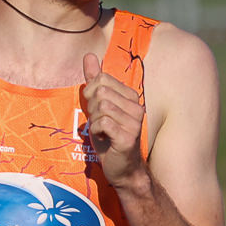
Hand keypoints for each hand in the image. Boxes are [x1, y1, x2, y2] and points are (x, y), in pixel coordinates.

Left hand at [81, 63, 148, 186]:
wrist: (123, 170)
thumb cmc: (110, 139)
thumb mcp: (99, 107)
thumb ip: (94, 81)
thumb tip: (89, 55)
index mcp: (131, 97)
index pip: (103, 79)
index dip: (92, 93)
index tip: (97, 110)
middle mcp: (136, 107)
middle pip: (101, 91)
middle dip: (92, 108)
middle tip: (99, 123)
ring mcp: (134, 122)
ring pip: (101, 107)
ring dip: (94, 121)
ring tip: (102, 132)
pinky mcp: (128, 137)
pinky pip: (103, 122)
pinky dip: (96, 131)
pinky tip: (103, 139)